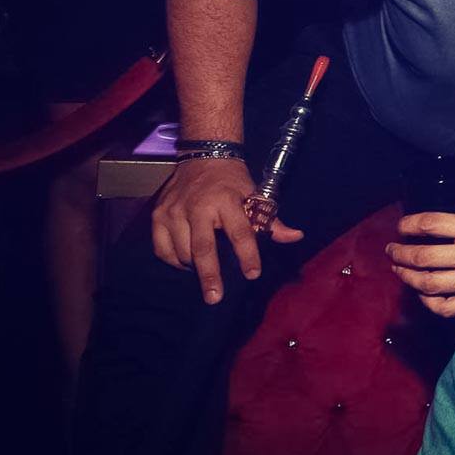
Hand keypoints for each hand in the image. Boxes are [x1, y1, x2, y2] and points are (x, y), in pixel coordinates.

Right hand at [152, 156, 304, 305]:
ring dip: (194, 266)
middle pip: (203, 248)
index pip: (240, 233)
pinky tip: (185, 262)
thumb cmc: (232, 182)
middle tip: (215, 297)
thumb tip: (296, 236)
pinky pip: (162, 248)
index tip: (253, 274)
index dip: (247, 255)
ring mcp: (174, 211)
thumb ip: (272, 221)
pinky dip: (173, 260)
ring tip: (206, 270)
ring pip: (182, 251)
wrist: (203, 157)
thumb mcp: (255, 195)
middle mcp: (198, 206)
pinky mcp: (158, 215)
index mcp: (227, 201)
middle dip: (210, 275)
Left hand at [388, 190, 454, 316]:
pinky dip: (430, 303)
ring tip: (400, 269)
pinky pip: (449, 308)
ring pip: (431, 285)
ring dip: (408, 277)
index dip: (409, 224)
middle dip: (400, 253)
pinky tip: (423, 293)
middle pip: (424, 258)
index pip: (432, 224)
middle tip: (392, 250)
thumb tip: (446, 193)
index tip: (402, 226)